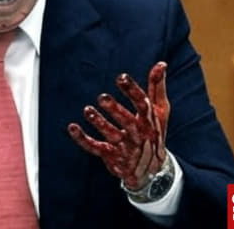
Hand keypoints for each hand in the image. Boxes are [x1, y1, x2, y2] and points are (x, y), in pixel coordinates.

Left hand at [68, 62, 168, 189]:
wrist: (152, 170)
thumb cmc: (154, 131)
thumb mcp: (160, 111)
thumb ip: (158, 87)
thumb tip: (161, 63)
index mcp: (150, 121)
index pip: (143, 105)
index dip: (132, 91)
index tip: (121, 77)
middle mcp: (138, 135)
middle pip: (127, 122)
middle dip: (115, 110)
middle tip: (102, 97)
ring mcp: (125, 147)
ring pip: (112, 135)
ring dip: (100, 124)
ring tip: (88, 111)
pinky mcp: (112, 156)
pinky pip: (96, 148)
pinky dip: (83, 139)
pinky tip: (72, 127)